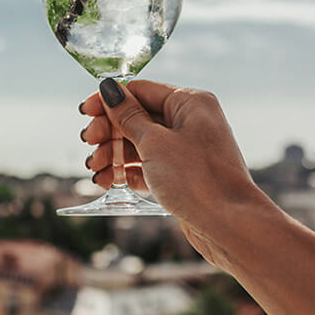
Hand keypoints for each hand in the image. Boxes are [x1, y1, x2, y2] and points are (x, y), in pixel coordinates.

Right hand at [81, 79, 273, 267]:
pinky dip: (126, 172)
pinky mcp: (181, 175)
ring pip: (139, 143)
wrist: (229, 225)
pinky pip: (147, 166)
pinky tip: (107, 181)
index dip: (110, 100)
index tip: (85, 111)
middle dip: (108, 131)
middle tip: (88, 143)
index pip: (140, 90)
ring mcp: (186, 149)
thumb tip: (110, 89)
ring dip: (112, 154)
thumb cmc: (197, 178)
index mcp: (189, 102)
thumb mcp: (154, 143)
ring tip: (94, 170)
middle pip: (137, 117)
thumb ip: (128, 116)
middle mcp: (190, 121)